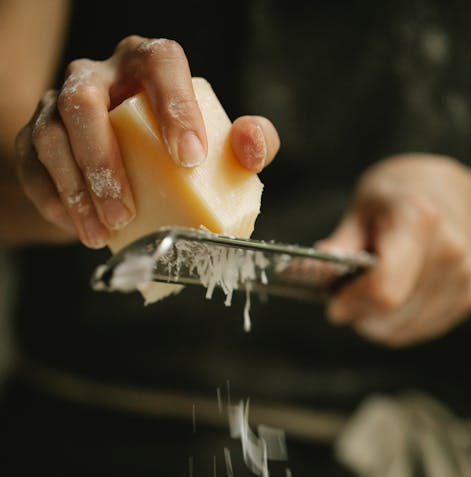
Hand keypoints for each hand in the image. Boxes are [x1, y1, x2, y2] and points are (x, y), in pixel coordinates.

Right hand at [15, 36, 279, 248]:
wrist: (122, 170)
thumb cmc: (176, 151)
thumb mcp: (219, 145)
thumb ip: (248, 142)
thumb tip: (251, 149)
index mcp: (147, 66)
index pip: (160, 64)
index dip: (174, 107)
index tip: (190, 158)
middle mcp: (99, 77)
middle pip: (85, 102)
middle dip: (103, 160)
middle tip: (126, 211)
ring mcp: (58, 105)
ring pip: (52, 135)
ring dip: (75, 189)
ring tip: (103, 232)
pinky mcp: (34, 139)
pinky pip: (32, 165)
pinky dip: (54, 201)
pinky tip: (81, 229)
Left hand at [320, 154, 470, 345]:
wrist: (447, 197)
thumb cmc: (395, 203)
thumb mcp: (360, 210)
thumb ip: (339, 245)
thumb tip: (310, 271)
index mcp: (419, 222)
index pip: (384, 290)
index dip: (353, 302)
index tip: (334, 302)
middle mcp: (449, 250)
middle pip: (391, 314)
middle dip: (360, 313)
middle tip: (347, 297)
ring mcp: (464, 276)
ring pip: (401, 329)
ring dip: (375, 322)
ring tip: (370, 294)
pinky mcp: (469, 297)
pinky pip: (417, 331)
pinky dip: (396, 324)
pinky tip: (394, 298)